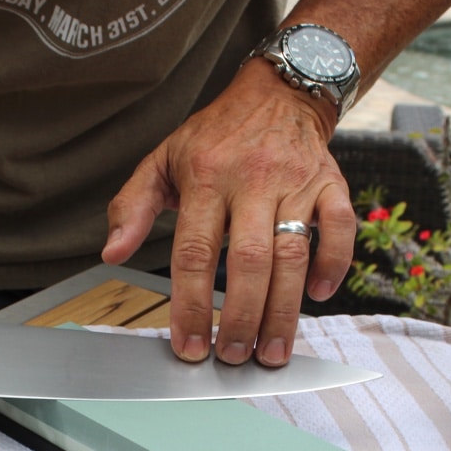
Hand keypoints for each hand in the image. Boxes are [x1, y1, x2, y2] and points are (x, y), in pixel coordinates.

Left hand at [102, 59, 354, 365]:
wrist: (277, 93)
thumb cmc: (215, 136)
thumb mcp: (162, 160)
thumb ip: (133, 207)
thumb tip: (111, 253)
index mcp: (206, 178)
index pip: (194, 252)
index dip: (190, 304)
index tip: (189, 346)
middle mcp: (253, 181)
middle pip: (248, 260)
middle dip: (240, 317)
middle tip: (232, 357)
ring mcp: (296, 183)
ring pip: (293, 254)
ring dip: (284, 310)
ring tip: (271, 352)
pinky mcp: (331, 184)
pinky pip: (340, 229)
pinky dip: (334, 264)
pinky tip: (318, 296)